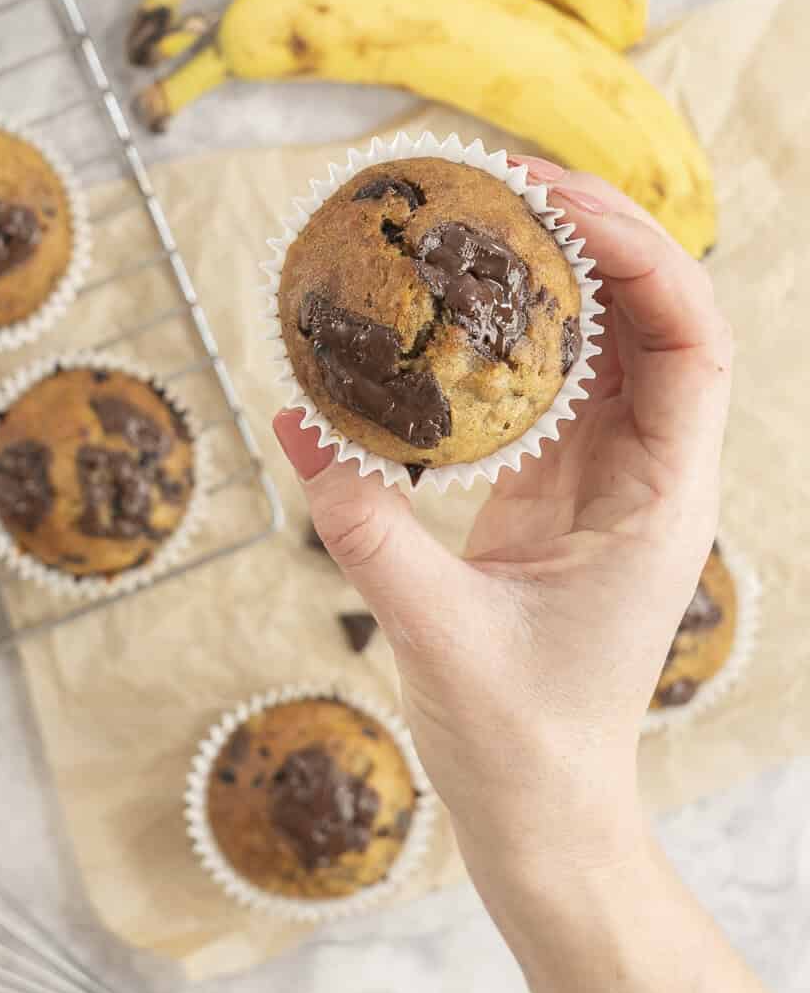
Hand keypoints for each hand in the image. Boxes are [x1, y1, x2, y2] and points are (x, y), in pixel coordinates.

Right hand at [273, 159, 732, 887]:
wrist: (541, 812)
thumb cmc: (523, 743)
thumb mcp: (440, 636)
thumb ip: (369, 534)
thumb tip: (300, 430)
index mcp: (660, 501)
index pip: (691, 343)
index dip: (643, 256)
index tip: (559, 204)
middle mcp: (646, 475)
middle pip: (654, 319)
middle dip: (596, 236)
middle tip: (506, 180)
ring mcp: (602, 480)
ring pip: (605, 343)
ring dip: (556, 272)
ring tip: (482, 214)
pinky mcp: (552, 492)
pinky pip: (549, 384)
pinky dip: (513, 330)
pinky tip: (455, 300)